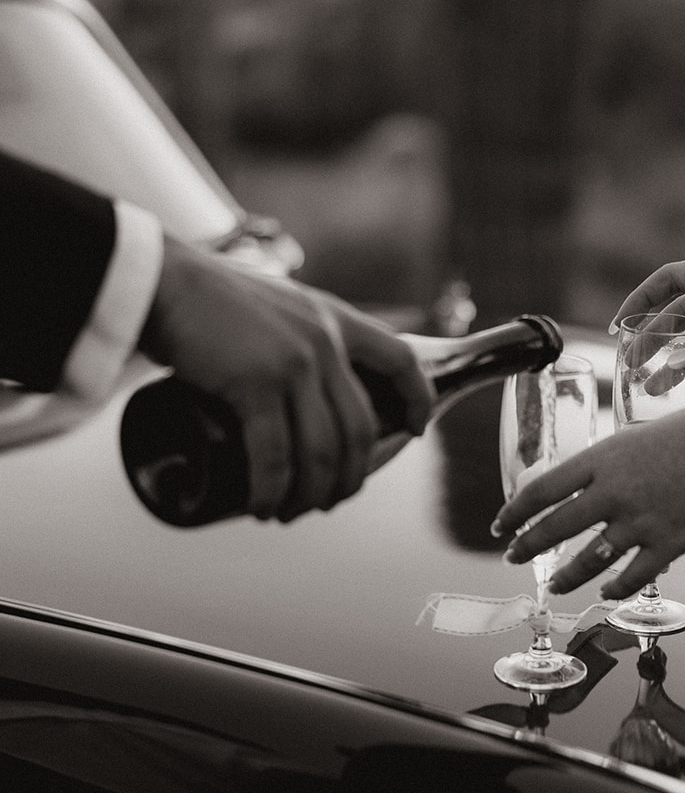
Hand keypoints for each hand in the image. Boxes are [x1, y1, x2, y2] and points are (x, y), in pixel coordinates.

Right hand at [139, 238, 432, 520]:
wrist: (159, 280)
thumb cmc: (205, 298)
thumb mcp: (274, 305)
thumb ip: (295, 333)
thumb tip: (297, 386)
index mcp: (335, 319)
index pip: (401, 360)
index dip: (417, 400)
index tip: (414, 431)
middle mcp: (325, 341)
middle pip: (360, 429)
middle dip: (349, 478)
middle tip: (325, 501)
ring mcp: (293, 363)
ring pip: (322, 452)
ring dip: (309, 495)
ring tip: (289, 512)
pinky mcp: (255, 384)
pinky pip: (276, 456)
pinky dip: (272, 492)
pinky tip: (264, 508)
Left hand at [491, 399, 684, 599]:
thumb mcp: (636, 437)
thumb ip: (608, 464)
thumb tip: (584, 486)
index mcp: (601, 459)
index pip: (540, 491)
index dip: (514, 513)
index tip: (500, 526)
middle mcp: (613, 491)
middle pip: (553, 528)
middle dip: (526, 547)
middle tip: (512, 558)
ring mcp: (641, 520)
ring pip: (587, 560)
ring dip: (565, 577)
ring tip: (552, 586)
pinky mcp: (671, 543)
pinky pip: (631, 577)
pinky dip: (613, 588)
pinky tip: (605, 592)